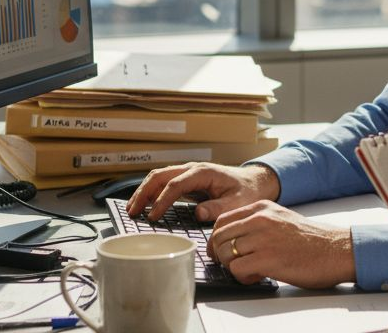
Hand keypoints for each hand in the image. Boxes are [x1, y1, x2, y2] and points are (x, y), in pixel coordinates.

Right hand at [125, 162, 278, 221]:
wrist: (255, 182)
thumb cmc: (247, 192)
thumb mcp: (238, 203)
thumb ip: (219, 208)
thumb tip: (198, 213)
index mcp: (203, 173)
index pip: (175, 185)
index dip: (162, 201)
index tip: (153, 217)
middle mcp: (192, 169)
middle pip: (160, 176)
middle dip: (143, 193)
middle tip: (132, 212)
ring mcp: (188, 173)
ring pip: (159, 177)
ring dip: (144, 191)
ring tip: (132, 209)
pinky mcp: (187, 180)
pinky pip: (164, 183)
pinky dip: (151, 192)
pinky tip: (145, 205)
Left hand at [207, 200, 354, 287]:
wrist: (336, 250)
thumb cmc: (312, 240)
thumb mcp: (281, 219)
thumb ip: (258, 224)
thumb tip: (235, 239)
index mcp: (262, 208)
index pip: (222, 220)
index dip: (218, 239)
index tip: (221, 250)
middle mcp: (260, 219)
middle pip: (219, 237)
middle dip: (221, 254)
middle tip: (234, 263)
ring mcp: (263, 238)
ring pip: (225, 253)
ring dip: (233, 266)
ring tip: (251, 270)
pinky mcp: (268, 259)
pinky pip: (236, 269)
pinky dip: (242, 277)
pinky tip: (257, 276)